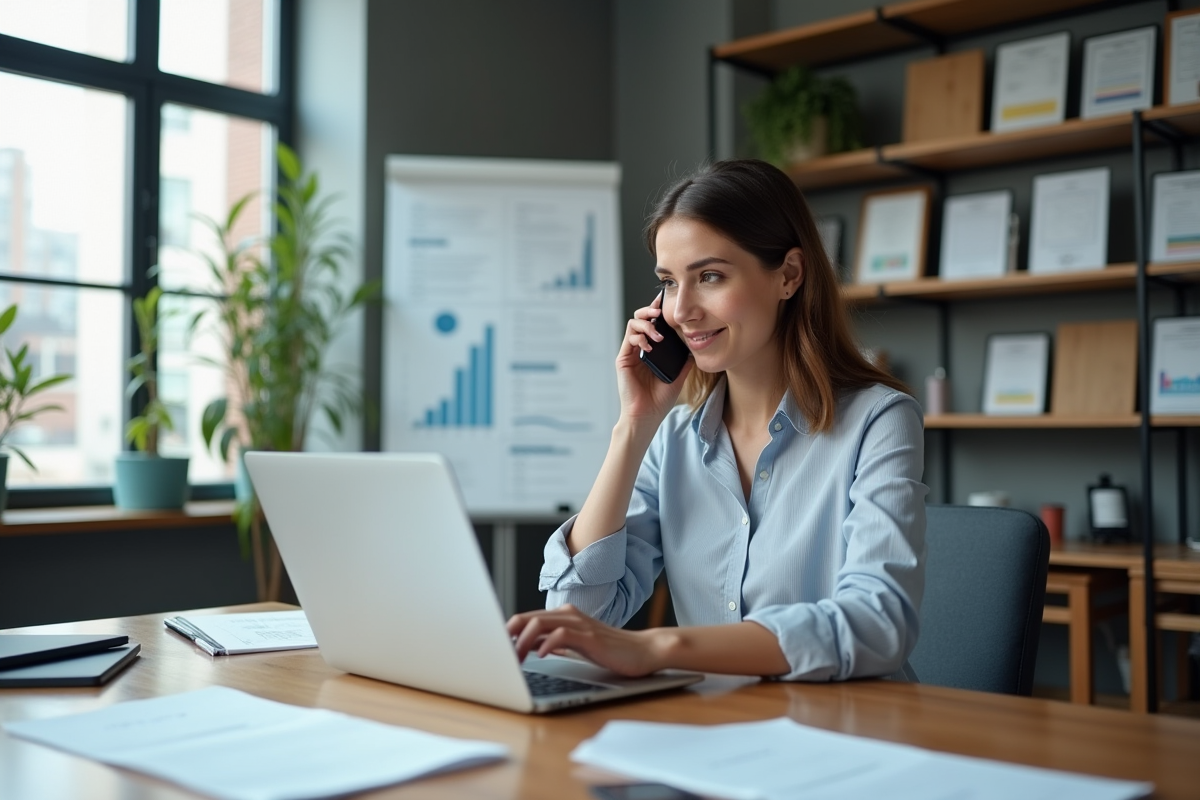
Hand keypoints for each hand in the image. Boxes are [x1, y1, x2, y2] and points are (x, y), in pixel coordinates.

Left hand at [506, 605, 664, 677]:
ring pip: (540, 624)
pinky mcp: (590, 636)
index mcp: (563, 616)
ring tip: (515, 659)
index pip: (526, 619)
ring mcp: (579, 624)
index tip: (496, 649)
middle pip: (527, 618)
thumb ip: (552, 643)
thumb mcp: (575, 646)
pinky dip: (547, 644)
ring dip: (522, 642)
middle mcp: (568, 615)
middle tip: (498, 656)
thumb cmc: (609, 650)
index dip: (508, 633)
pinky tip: (542, 655)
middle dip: (508, 636)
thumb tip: (524, 647)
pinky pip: (561, 635)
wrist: (642, 651)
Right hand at [615, 294, 693, 426]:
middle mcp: (639, 348)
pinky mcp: (623, 359)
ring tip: (658, 335)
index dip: (658, 310)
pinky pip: (629, 339)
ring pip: (633, 324)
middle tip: (660, 311)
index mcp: (652, 350)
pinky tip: (650, 347)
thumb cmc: (660, 399)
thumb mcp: (679, 375)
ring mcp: (630, 353)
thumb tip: (696, 344)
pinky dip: (640, 338)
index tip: (667, 301)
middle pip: (640, 318)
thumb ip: (684, 360)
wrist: (647, 415)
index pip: (654, 324)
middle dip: (650, 310)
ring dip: (646, 324)